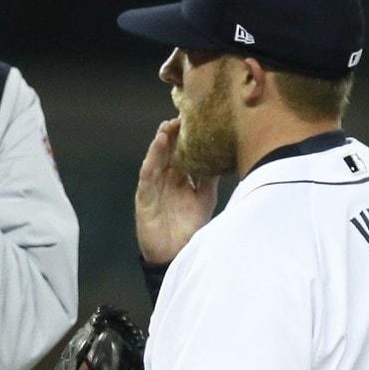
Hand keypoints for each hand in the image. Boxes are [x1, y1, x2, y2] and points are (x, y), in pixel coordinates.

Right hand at [134, 118, 217, 264]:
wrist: (178, 253)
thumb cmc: (190, 227)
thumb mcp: (205, 198)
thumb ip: (210, 179)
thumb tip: (224, 156)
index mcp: (180, 179)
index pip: (182, 152)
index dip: (187, 137)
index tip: (196, 119)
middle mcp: (166, 180)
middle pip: (168, 152)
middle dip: (173, 134)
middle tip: (182, 116)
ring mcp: (154, 188)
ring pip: (155, 160)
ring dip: (160, 144)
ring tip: (167, 128)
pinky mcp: (144, 199)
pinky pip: (146, 178)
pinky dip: (150, 162)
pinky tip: (155, 151)